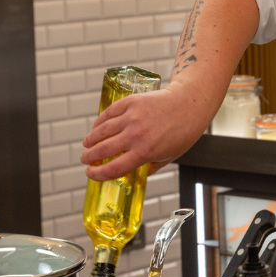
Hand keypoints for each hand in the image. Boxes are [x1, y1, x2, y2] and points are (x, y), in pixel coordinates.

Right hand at [79, 85, 210, 180]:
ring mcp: (132, 117)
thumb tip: (135, 174)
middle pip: (102, 150)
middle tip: (85, 159)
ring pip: (102, 130)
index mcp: (145, 152)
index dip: (97, 175)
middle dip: (89, 157)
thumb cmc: (183, 132)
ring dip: (91, 139)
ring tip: (87, 144)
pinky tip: (97, 127)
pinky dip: (99, 122)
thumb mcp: (169, 156)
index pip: (113, 169)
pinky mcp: (131, 102)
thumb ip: (150, 166)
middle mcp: (136, 135)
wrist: (190, 103)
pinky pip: (109, 113)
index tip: (90, 174)